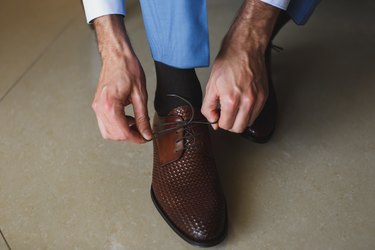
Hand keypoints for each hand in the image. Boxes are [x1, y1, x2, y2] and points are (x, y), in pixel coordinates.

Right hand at [91, 15, 151, 142]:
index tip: (145, 138)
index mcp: (110, 105)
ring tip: (136, 123)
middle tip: (143, 132)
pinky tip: (128, 118)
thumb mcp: (140, 95)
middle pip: (113, 135)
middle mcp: (100, 108)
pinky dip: (117, 126)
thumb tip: (146, 133)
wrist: (117, 55)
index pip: (122, 132)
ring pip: (108, 132)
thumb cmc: (127, 69)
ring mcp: (97, 107)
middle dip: (129, 137)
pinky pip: (105, 123)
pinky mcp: (98, 105)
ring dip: (122, 132)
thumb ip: (143, 117)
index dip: (136, 138)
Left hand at [201, 0, 278, 132]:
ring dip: (240, 119)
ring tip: (234, 107)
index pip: (226, 125)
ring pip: (248, 123)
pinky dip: (248, 113)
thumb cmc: (228, 63)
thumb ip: (208, 107)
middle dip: (230, 124)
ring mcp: (258, 99)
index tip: (218, 115)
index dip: (219, 122)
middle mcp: (247, 101)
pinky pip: (256, 114)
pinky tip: (242, 103)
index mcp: (231, 99)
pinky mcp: (264, 96)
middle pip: (238, 128)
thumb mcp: (211, 85)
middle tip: (226, 114)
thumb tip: (213, 121)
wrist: (245, 49)